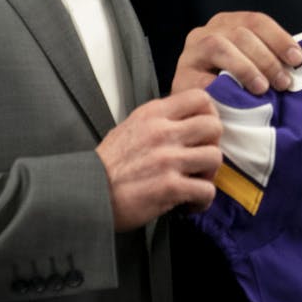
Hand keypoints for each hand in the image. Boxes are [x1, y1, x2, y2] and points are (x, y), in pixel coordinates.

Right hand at [96, 89, 222, 231]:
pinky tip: (190, 203)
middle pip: (214, 126)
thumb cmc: (109, 164)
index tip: (203, 132)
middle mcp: (163, 132)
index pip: (200, 97)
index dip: (209, 114)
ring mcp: (168, 159)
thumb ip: (159, 120)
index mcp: (153, 114)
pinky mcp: (170, 187)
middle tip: (200, 159)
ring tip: (195, 182)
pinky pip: (206, 191)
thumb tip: (187, 121)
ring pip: (215, 158)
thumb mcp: (130, 126)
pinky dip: (202, 200)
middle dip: (213, 144)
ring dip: (209, 174)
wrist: (87, 193)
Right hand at [173, 11, 301, 94]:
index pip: (255, 21)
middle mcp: (206, 33)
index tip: (297, 58)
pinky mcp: (181, 78)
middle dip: (266, 58)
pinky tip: (237, 101)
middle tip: (283, 82)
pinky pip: (201, 79)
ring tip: (262, 89)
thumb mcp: (249, 65)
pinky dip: (221, 88)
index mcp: (226, 23)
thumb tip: (298, 62)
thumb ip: (268, 58)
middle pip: (239, 33)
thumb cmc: (230, 89)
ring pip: (219, 46)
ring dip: (245, 67)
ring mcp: (190, 54)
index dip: (279, 38)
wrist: (193, 112)